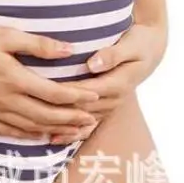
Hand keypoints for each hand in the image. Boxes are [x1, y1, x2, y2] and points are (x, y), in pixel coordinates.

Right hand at [0, 18, 101, 139]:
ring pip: (30, 127)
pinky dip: (28, 136)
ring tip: (73, 132)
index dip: (77, 97)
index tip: (94, 96)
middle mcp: (4, 100)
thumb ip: (37, 44)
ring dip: (54, 131)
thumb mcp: (3, 33)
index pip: (54, 93)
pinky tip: (38, 135)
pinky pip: (8, 132)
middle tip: (92, 121)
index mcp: (13, 78)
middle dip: (72, 119)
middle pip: (46, 116)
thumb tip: (68, 49)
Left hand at [47, 20, 168, 142]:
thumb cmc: (139, 43)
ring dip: (62, 124)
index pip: (86, 91)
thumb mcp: (130, 45)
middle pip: (81, 108)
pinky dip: (72, 132)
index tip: (42, 89)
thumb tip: (92, 64)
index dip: (64, 92)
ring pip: (83, 120)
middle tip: (31, 109)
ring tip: (37, 129)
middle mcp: (114, 99)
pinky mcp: (106, 106)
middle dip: (57, 110)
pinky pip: (88, 124)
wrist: (151, 50)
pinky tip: (54, 139)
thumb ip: (111, 55)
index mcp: (118, 84)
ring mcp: (110, 105)